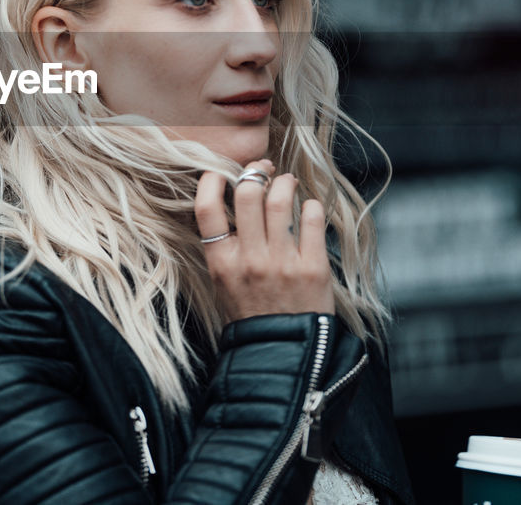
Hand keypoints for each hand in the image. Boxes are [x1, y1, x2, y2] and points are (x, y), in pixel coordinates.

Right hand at [195, 159, 334, 321]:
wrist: (283, 350)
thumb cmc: (252, 312)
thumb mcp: (224, 282)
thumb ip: (225, 246)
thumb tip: (231, 200)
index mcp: (222, 263)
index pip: (207, 210)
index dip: (211, 182)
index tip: (220, 173)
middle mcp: (250, 260)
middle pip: (247, 194)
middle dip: (256, 172)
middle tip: (263, 170)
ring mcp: (282, 262)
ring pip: (281, 200)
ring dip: (284, 182)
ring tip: (287, 183)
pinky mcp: (313, 266)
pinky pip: (312, 219)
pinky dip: (310, 205)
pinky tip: (308, 208)